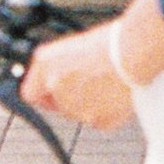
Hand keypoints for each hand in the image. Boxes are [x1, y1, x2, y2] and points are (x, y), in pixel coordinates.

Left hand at [27, 0, 163, 130]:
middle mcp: (55, 88)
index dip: (43, 93)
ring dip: (90, 103)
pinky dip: (107, 111)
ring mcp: (75, 108)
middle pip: (58, 104)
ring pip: (80, 112)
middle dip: (72, 96)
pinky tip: (116, 93)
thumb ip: (58, 66)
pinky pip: (99, 119)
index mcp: (45, 65)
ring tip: (107, 82)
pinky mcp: (97, 121)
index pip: (30, 93)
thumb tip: (58, 77)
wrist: (133, 53)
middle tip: (92, 80)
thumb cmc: (110, 42)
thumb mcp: (73, 46)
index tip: (51, 93)